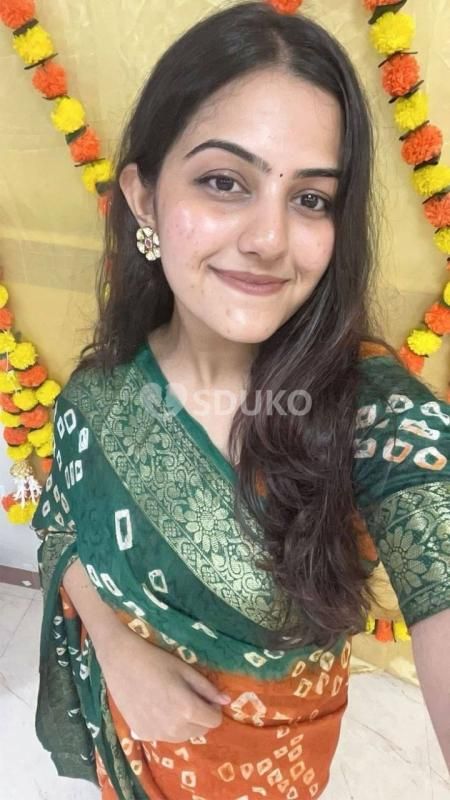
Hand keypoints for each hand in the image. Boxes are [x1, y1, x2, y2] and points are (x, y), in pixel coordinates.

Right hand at [97, 622, 230, 742]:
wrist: (121, 661)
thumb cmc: (155, 660)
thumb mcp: (185, 670)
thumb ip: (207, 688)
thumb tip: (226, 701)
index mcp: (187, 709)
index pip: (214, 721)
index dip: (213, 708)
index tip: (204, 696)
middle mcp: (173, 727)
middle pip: (201, 731)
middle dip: (201, 717)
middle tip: (189, 697)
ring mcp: (156, 734)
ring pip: (184, 737)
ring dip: (186, 724)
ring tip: (173, 702)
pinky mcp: (143, 734)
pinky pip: (165, 736)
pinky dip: (168, 727)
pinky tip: (158, 708)